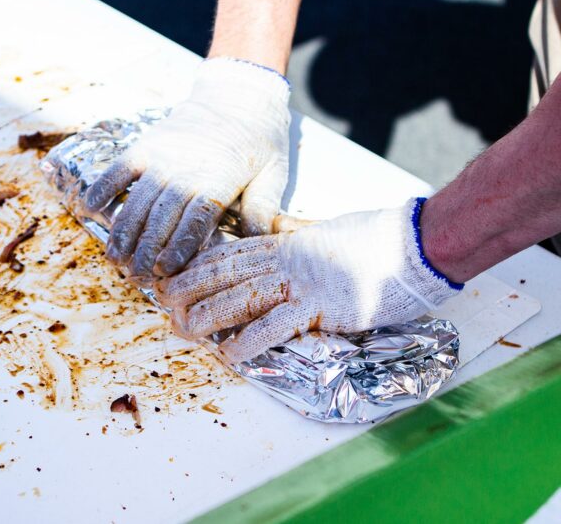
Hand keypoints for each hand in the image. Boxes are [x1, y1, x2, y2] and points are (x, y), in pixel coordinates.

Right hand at [83, 58, 290, 282]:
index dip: (178, 246)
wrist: (238, 94)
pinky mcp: (145, 146)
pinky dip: (103, 187)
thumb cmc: (260, 139)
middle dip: (146, 250)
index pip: (194, 220)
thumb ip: (263, 208)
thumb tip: (259, 242)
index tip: (165, 270)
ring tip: (114, 258)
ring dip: (122, 230)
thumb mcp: (274, 172)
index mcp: (218, 181)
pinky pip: (119, 169)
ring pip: (137, 200)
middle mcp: (185, 171)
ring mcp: (161, 158)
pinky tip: (90, 208)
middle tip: (135, 276)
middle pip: (161, 217)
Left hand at [156, 198, 462, 362]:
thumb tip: (276, 226)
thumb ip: (296, 231)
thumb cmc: (374, 237)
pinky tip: (230, 353)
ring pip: (244, 297)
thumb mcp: (325, 229)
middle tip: (164, 306)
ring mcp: (304, 283)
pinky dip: (251, 341)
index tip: (173, 276)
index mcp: (286, 244)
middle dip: (192, 289)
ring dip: (210, 315)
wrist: (414, 243)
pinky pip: (279, 326)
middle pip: (228, 274)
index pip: (231, 255)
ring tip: (183, 329)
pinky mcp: (324, 307)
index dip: (198, 267)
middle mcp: (287, 261)